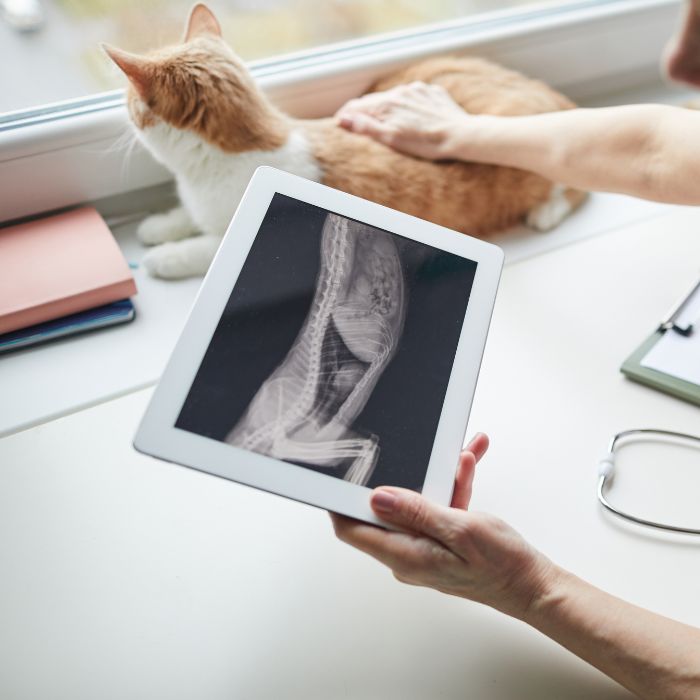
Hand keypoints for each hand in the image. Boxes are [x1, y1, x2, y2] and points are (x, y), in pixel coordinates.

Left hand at [331, 433, 555, 619]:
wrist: (534, 585)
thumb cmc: (502, 565)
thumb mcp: (460, 528)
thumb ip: (417, 511)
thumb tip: (377, 498)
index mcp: (406, 555)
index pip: (352, 530)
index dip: (339, 503)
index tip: (337, 475)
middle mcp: (409, 554)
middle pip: (386, 510)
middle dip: (402, 474)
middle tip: (413, 448)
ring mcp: (424, 547)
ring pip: (418, 503)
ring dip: (438, 476)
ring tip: (462, 455)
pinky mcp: (440, 541)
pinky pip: (437, 508)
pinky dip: (452, 487)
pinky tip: (468, 466)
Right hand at [335, 81, 468, 159]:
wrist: (460, 135)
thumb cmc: (426, 143)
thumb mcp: (391, 139)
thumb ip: (366, 127)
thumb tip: (344, 120)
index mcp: (387, 103)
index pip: (356, 106)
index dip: (346, 115)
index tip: (340, 124)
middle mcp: (400, 91)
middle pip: (374, 101)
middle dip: (364, 112)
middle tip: (360, 127)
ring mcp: (417, 90)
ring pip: (393, 98)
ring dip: (386, 109)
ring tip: (389, 125)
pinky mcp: (431, 92)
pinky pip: (412, 97)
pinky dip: (406, 106)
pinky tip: (412, 119)